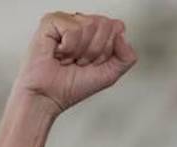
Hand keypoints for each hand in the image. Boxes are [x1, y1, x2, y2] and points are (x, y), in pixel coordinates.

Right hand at [12, 12, 137, 114]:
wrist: (49, 96)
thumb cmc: (73, 86)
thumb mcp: (110, 74)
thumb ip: (127, 57)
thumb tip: (122, 35)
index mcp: (96, 32)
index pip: (117, 27)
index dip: (108, 49)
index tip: (94, 63)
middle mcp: (82, 23)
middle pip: (106, 24)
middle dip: (96, 51)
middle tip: (80, 62)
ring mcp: (66, 20)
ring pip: (90, 25)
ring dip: (80, 51)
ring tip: (68, 59)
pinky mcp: (50, 22)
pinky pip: (73, 29)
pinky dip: (68, 48)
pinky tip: (58, 54)